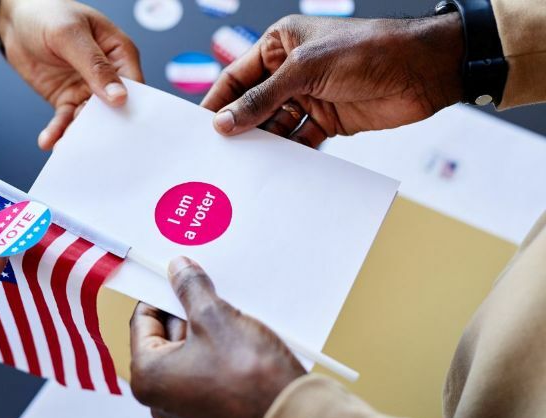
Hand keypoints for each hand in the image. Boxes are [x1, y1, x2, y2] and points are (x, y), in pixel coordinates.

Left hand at [0, 0, 142, 149]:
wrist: (15, 18)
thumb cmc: (47, 13)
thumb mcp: (71, 35)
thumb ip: (95, 65)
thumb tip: (119, 96)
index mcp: (119, 53)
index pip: (134, 86)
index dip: (130, 107)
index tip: (122, 128)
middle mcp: (108, 74)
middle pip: (114, 109)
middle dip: (104, 128)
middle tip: (94, 144)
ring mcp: (87, 89)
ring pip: (89, 119)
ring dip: (78, 133)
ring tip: (66, 145)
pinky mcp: (67, 99)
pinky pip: (66, 120)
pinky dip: (58, 131)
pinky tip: (49, 141)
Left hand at [129, 257, 305, 417]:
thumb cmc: (250, 378)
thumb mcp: (215, 318)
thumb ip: (190, 289)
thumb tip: (178, 270)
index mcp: (148, 378)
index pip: (143, 320)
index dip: (160, 293)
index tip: (176, 275)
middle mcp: (161, 399)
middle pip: (166, 336)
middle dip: (186, 310)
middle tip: (207, 288)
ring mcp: (187, 408)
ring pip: (189, 353)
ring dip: (206, 329)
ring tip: (228, 312)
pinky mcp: (211, 410)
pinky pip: (205, 369)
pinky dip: (217, 350)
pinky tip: (238, 334)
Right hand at [202, 13, 463, 146]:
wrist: (423, 69)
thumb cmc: (366, 49)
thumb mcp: (305, 69)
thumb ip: (263, 98)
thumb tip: (224, 122)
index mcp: (280, 45)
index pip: (237, 77)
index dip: (217, 101)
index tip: (199, 128)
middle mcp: (292, 70)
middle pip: (254, 104)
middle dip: (239, 127)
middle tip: (219, 154)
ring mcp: (310, 96)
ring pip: (275, 125)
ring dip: (264, 143)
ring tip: (246, 166)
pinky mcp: (329, 119)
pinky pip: (300, 139)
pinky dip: (290, 153)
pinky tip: (277, 168)